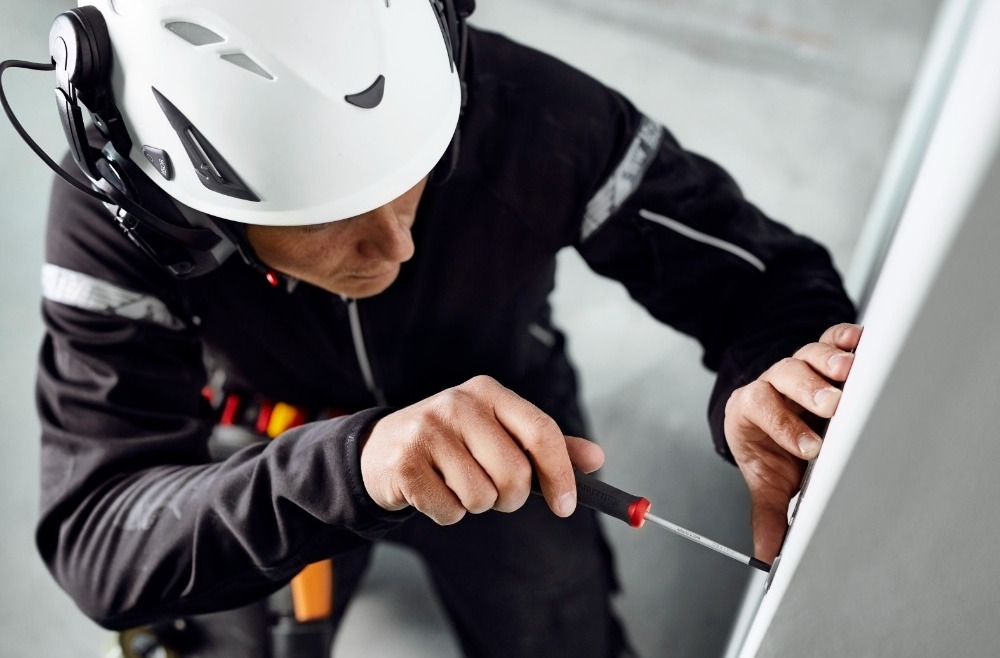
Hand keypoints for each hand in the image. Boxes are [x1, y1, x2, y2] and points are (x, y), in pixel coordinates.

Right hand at [360, 375, 604, 524]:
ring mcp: (428, 430)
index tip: (567, 506)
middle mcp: (458, 403)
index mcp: (489, 392)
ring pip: (481, 497)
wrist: (382, 448)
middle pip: (514, 474)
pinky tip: (432, 490)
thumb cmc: (453, 443)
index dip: (561, 473)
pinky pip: (449, 511)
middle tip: (495, 493)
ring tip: (455, 484)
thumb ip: (545, 445)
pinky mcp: (405, 462)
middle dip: (510, 497)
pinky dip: (447, 513)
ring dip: (475, 505)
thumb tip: (596, 458)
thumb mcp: (498, 432)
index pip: (541, 432)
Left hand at [724, 322, 861, 562]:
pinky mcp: (823, 353)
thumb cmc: (770, 446)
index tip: (810, 448)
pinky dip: (846, 338)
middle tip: (831, 405)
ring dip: (830, 362)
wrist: (765, 412)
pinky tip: (861, 343)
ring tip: (849, 372)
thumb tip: (767, 554)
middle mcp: (774, 382)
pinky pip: (831, 338)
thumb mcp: (767, 478)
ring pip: (810, 355)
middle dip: (809, 391)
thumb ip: (769, 513)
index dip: (785, 427)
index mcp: (752, 409)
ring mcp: (799, 365)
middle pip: (787, 376)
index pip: (763, 409)